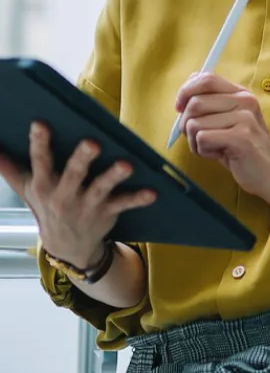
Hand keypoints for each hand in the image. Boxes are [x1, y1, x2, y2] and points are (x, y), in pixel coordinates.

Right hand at [0, 122, 154, 268]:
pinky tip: (152, 192)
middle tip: (93, 143)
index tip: (40, 124)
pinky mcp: (106, 213)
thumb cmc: (48, 207)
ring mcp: (87, 205)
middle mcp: (64, 195)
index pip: (40, 162)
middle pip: (74, 174)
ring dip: (114, 176)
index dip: (39, 143)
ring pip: (101, 188)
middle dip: (82, 158)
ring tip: (127, 165)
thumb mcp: (27, 190)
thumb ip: (11, 169)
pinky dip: (138, 198)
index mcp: (44, 186)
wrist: (67, 248)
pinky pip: (124, 204)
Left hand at [175, 73, 269, 201]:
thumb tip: (188, 86)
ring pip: (195, 123)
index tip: (179, 108)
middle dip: (186, 124)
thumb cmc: (242, 149)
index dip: (185, 91)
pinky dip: (202, 151)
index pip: (206, 78)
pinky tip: (218, 155)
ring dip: (195, 142)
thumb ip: (211, 103)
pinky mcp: (241, 137)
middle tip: (199, 138)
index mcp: (240, 93)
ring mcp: (244, 118)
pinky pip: (202, 138)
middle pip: (195, 102)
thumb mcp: (227, 120)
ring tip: (212, 148)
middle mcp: (244, 101)